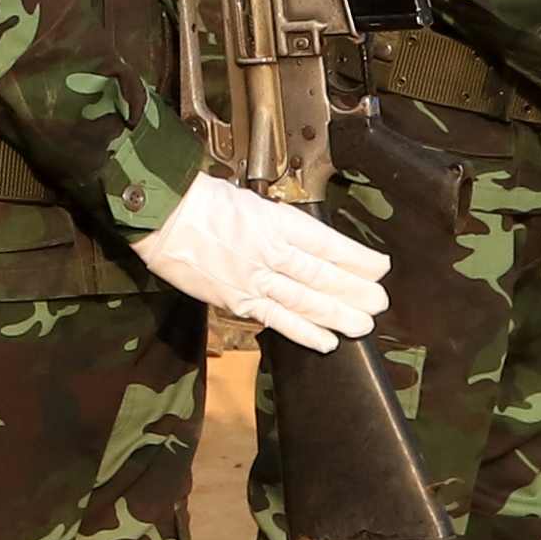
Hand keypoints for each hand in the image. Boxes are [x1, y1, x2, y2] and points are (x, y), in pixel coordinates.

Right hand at [132, 169, 397, 349]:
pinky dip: (304, 332)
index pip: (328, 244)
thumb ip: (276, 221)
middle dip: (356, 291)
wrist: (159, 215)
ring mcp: (253, 278)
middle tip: (380, 302)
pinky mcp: (236, 300)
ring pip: (306, 301)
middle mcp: (270, 251)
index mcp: (275, 220)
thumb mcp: (248, 198)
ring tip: (364, 324)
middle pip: (323, 276)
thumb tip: (303, 240)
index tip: (379, 267)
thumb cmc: (198, 199)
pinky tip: (326, 341)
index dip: (357, 259)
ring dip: (339, 315)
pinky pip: (276, 320)